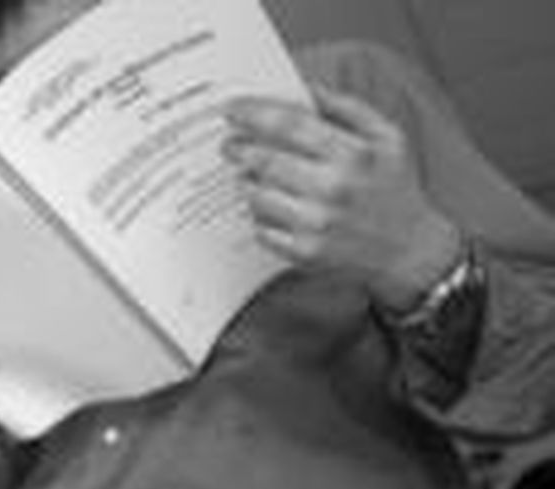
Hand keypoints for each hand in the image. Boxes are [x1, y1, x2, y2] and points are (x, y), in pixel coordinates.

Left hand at [224, 85, 461, 309]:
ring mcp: (317, 223)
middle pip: (266, 161)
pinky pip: (261, 229)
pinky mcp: (305, 252)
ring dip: (246, 183)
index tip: (233, 109)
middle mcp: (333, 188)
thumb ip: (347, 108)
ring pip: (257, 196)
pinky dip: (257, 216)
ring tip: (246, 175)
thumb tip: (307, 88)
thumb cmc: (395, 187)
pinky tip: (264, 208)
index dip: (255, 114)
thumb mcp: (387, 137)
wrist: (409, 248)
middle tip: (229, 144)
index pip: (290, 125)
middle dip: (240, 149)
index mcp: (353, 154)